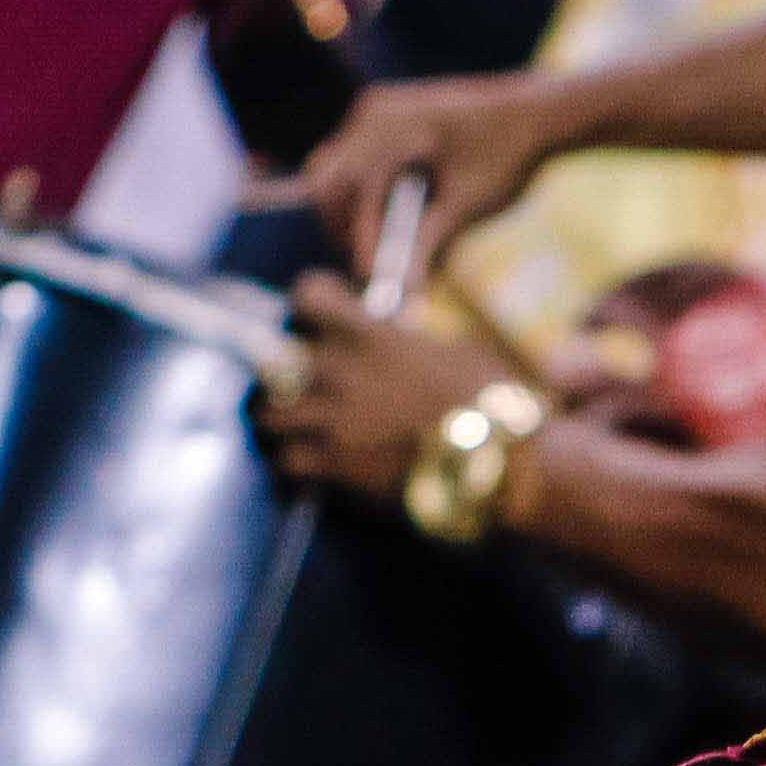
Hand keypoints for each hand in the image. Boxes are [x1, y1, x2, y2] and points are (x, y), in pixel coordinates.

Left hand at [252, 275, 508, 503]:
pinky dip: (290, 461)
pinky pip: (285, 461)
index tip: (325, 313)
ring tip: (290, 420)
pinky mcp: (334, 467)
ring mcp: (331, 422)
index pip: (306, 295)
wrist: (499, 471)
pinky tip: (305, 461)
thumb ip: (418, 341)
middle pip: (269, 355)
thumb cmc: (493, 406)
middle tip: (297, 371)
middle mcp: (339, 373)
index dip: (311, 301)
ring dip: (276, 414)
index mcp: (370, 336)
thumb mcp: (462, 352)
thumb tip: (407, 337)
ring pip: (266, 413)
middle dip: (280, 362)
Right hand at [281, 71, 571, 270]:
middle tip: (372, 270)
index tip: (373, 279)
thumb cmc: (508, 155)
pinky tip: (399, 223)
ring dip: (358, 214)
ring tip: (388, 252)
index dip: (358, 239)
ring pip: (341, 174)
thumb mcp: (467, 206)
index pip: (349, 191)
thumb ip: (428, 244)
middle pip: (329, 183)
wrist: (538, 114)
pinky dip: (372, 196)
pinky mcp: (390, 122)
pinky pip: (362, 164)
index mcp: (387, 127)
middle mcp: (373, 114)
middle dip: (346, 228)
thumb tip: (403, 291)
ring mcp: (378, 114)